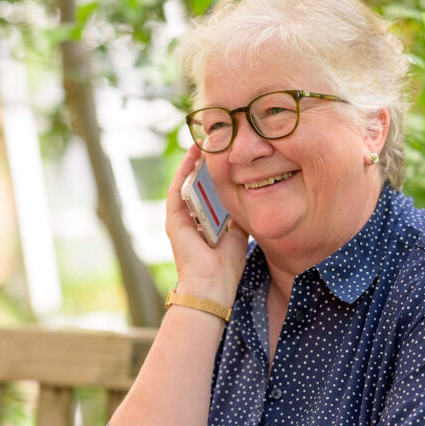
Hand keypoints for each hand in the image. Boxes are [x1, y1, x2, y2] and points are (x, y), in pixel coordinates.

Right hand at [165, 145, 248, 307]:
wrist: (212, 287)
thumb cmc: (226, 268)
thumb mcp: (238, 235)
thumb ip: (238, 217)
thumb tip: (251, 197)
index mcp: (205, 223)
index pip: (211, 191)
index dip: (218, 172)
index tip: (229, 153)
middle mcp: (190, 218)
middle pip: (198, 183)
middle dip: (207, 161)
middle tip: (217, 138)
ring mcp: (180, 217)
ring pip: (187, 181)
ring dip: (195, 160)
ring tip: (206, 139)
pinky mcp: (173, 219)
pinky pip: (179, 189)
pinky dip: (185, 171)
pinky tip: (194, 154)